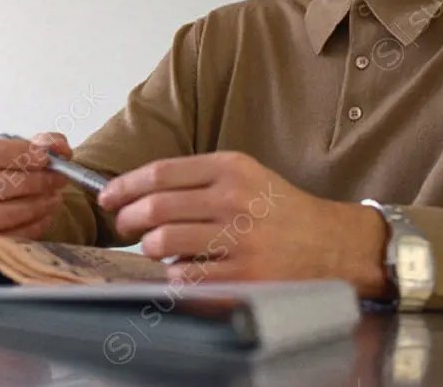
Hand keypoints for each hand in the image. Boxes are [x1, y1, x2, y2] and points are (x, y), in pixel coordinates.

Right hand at [0, 132, 73, 238]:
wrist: (4, 197)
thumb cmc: (9, 170)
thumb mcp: (25, 149)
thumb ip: (45, 144)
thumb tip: (59, 149)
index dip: (9, 154)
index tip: (42, 158)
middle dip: (26, 182)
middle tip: (55, 179)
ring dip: (28, 207)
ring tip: (52, 199)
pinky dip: (28, 228)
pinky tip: (45, 216)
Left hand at [97, 151, 390, 297]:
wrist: (334, 245)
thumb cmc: (281, 210)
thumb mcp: (245, 175)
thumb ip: (196, 179)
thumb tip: (137, 191)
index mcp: (231, 168)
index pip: (160, 173)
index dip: (125, 186)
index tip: (108, 196)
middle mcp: (234, 200)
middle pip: (155, 207)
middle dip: (127, 218)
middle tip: (123, 225)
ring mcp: (240, 239)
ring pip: (162, 242)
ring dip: (147, 247)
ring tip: (153, 247)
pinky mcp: (244, 276)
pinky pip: (184, 276)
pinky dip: (172, 273)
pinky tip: (179, 269)